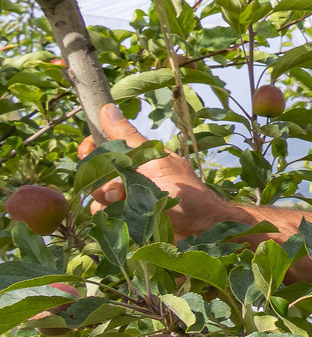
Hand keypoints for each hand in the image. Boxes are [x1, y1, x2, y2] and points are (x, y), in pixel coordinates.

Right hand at [93, 105, 226, 237]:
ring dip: (107, 200)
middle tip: (117, 187)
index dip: (92, 148)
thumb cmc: (182, 191)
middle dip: (100, 179)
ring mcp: (127, 199)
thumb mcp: (154, 160)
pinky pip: (103, 215)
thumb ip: (129, 138)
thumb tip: (108, 109)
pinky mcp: (126, 220)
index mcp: (139, 159)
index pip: (104, 147)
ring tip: (125, 203)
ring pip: (96, 197)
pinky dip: (110, 215)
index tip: (87, 150)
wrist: (198, 227)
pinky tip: (125, 216)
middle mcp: (130, 177)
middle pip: (95, 174)